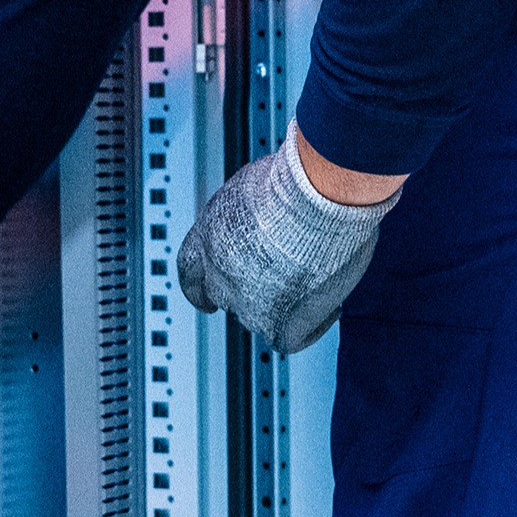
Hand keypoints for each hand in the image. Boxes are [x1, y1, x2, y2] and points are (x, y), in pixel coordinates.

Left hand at [176, 121, 401, 353]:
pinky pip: (289, 338)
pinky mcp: (279, 320)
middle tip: (281, 277)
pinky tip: (326, 306)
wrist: (316, 194)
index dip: (202, 284)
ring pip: (258, 317)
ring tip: (313, 279)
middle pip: (226, 295)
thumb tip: (263, 213)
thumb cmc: (293, 178)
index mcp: (206, 239)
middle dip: (250, 289)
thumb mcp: (252, 185)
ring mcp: (247, 301)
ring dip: (282, 303)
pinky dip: (309, 326)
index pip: (190, 272)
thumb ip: (247, 212)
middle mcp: (219, 273)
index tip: (208, 296)